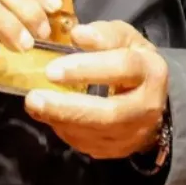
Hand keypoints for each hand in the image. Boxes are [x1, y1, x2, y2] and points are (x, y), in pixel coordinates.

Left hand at [25, 21, 168, 160]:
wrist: (151, 98)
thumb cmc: (131, 61)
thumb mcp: (124, 39)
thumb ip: (104, 34)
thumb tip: (78, 35)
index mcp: (151, 71)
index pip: (122, 68)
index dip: (86, 68)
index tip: (51, 70)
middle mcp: (147, 106)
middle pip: (109, 113)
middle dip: (68, 107)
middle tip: (34, 98)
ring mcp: (134, 133)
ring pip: (96, 133)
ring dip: (61, 120)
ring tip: (35, 105)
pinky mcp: (119, 149)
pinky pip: (89, 145)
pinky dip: (65, 131)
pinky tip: (50, 116)